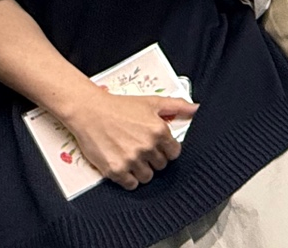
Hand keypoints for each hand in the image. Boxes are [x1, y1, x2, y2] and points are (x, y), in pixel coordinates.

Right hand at [64, 88, 197, 189]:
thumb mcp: (152, 102)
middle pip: (161, 166)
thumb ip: (178, 106)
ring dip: (142, 170)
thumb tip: (197, 109)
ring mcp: (130, 160)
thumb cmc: (120, 106)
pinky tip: (124, 165)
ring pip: (147, 177)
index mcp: (158, 131)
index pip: (175, 153)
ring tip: (132, 156)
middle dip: (154, 159)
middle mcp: (146, 147)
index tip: (158, 147)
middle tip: (141, 149)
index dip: (166, 150)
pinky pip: (131, 185)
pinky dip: (129, 178)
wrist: (90, 111)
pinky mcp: (115, 170)